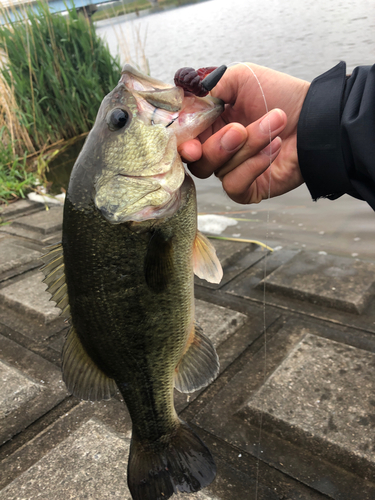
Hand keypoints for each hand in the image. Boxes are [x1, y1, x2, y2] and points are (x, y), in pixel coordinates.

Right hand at [178, 63, 309, 203]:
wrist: (316, 118)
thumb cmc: (281, 96)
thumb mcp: (241, 79)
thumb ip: (208, 88)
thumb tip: (183, 102)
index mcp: (210, 125)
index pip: (183, 139)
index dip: (182, 142)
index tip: (189, 144)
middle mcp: (217, 150)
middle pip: (196, 160)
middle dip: (218, 145)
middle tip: (241, 130)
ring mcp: (231, 170)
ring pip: (218, 170)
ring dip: (249, 147)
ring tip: (275, 125)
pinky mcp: (247, 189)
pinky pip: (234, 185)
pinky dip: (254, 166)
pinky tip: (274, 148)